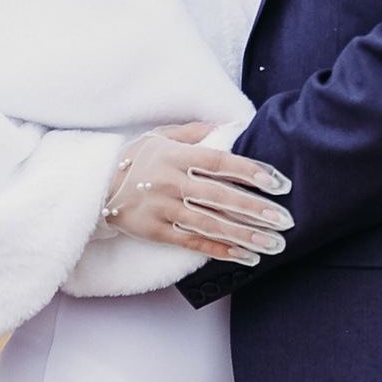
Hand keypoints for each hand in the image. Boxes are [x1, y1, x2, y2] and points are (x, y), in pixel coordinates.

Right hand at [105, 122, 292, 265]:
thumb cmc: (137, 159)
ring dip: (244, 236)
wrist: (96, 188)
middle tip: (285, 220)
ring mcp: (162, 208)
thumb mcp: (161, 136)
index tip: (278, 183)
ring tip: (272, 244)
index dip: (250, 172)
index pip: (220, 163)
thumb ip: (195, 132)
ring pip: (210, 224)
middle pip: (219, 197)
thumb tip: (229, 125)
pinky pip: (193, 243)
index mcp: (175, 155)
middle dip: (256, 210)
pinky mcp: (156, 231)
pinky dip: (220, 251)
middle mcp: (170, 181)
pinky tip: (244, 257)